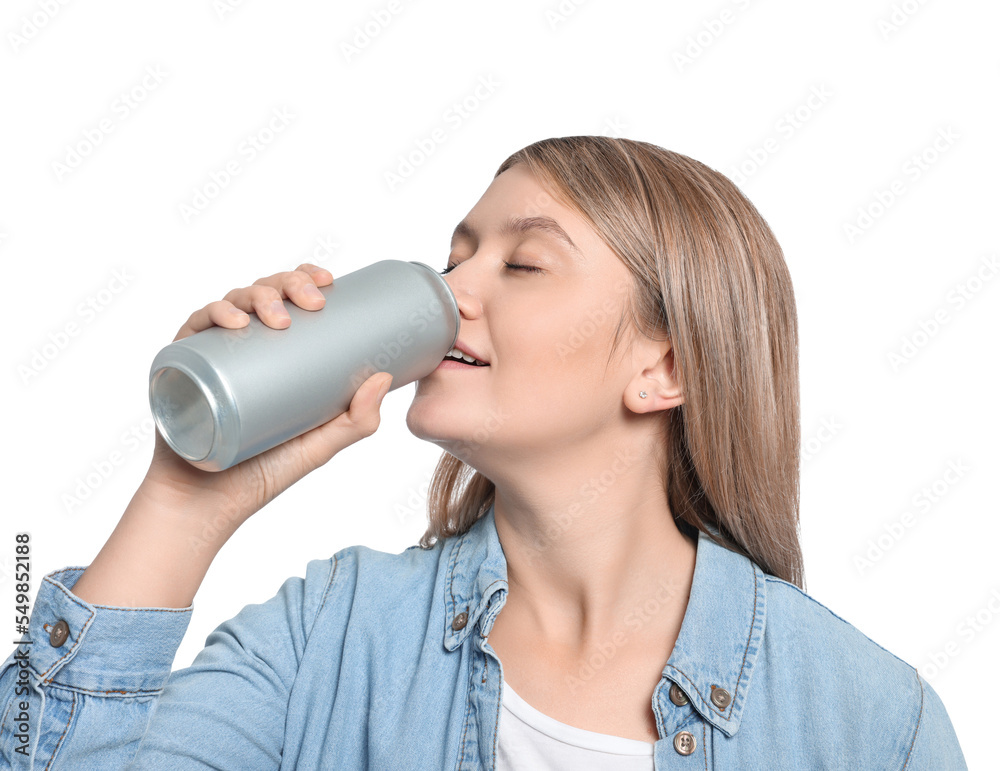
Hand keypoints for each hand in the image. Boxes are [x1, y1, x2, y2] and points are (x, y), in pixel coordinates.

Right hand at [143, 263, 392, 525]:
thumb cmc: (265, 472)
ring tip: (279, 318)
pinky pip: (191, 329)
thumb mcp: (321, 444)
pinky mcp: (181, 368)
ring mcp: (210, 354)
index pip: (286, 299)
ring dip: (256, 295)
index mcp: (273, 351)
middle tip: (313, 302)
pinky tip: (234, 322)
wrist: (210, 505)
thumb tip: (385, 376)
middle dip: (288, 283)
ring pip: (230, 302)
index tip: (329, 280)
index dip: (304, 277)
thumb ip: (357, 420)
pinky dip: (211, 316)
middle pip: (261, 292)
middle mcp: (241, 345)